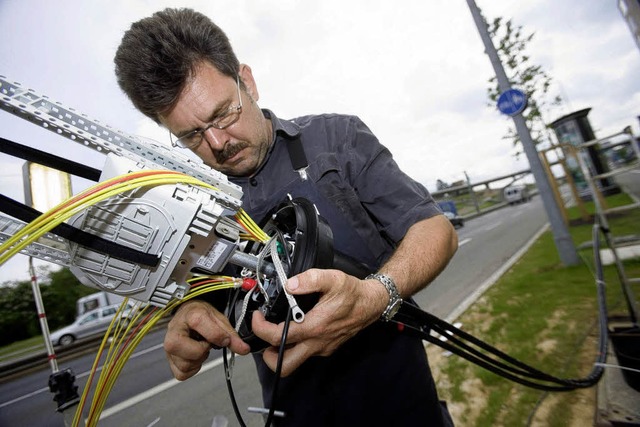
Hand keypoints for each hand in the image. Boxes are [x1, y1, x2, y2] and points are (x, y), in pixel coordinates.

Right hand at [164, 299, 249, 379]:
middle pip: (189, 350)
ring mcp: (169, 347)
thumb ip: (232, 335)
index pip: (199, 323)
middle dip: (203, 350)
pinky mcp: (169, 360)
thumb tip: (244, 349)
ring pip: (185, 365)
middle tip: (206, 343)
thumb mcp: (219, 320)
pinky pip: (181, 374)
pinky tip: (195, 356)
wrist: (188, 314)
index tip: (224, 339)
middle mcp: (174, 331)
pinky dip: (192, 369)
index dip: (216, 334)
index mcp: (189, 315)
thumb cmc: (202, 315)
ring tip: (200, 348)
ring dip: (198, 360)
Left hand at [251, 268, 387, 376]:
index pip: (278, 338)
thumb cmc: (353, 293)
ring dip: (281, 351)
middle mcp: (317, 342)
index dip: (261, 328)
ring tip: (277, 332)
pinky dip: (296, 345)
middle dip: (268, 356)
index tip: (258, 317)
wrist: (372, 303)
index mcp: (315, 327)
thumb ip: (310, 279)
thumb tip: (291, 284)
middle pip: (284, 365)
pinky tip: (296, 327)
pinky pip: (306, 352)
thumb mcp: (333, 278)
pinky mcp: (327, 347)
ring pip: (295, 361)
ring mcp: (322, 348)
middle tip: (265, 337)